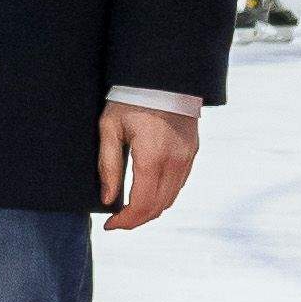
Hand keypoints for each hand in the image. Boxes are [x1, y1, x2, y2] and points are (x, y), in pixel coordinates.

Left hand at [99, 101, 198, 230]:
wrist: (164, 77)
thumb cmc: (131, 99)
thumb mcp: (110, 128)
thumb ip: (108, 165)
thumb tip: (108, 199)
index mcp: (152, 157)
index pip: (141, 204)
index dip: (125, 220)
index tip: (110, 225)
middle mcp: (174, 161)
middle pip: (157, 207)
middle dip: (136, 220)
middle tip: (116, 221)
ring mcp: (187, 158)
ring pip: (170, 198)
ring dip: (150, 210)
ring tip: (129, 210)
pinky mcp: (192, 153)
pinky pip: (178, 184)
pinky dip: (162, 196)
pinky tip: (146, 193)